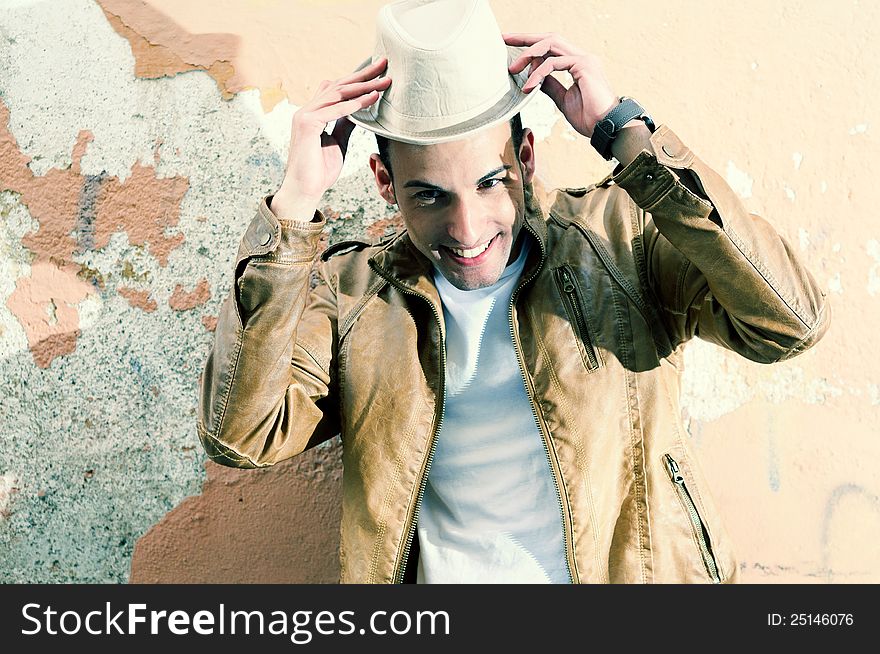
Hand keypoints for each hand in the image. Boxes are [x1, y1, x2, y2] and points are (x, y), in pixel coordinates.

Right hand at [273, 58, 391, 218]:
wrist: (305, 189)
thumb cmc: (320, 169)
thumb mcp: (339, 141)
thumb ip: (346, 123)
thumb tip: (360, 109)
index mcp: (314, 113)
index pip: (337, 89)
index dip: (358, 79)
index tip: (378, 71)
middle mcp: (307, 110)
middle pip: (339, 86)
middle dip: (363, 75)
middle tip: (384, 64)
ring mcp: (305, 115)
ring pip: (338, 94)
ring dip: (363, 87)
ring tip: (384, 81)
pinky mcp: (306, 124)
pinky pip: (335, 110)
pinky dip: (355, 104)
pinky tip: (372, 98)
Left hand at [504, 33, 618, 138]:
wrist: (606, 128)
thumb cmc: (589, 118)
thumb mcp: (563, 100)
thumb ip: (550, 86)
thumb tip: (535, 79)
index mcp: (577, 63)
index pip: (550, 47)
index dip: (530, 45)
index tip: (510, 45)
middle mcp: (581, 57)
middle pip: (549, 38)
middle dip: (525, 38)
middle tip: (504, 40)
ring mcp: (584, 59)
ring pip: (550, 44)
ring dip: (529, 54)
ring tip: (513, 69)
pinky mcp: (584, 66)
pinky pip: (553, 63)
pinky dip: (538, 73)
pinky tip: (529, 85)